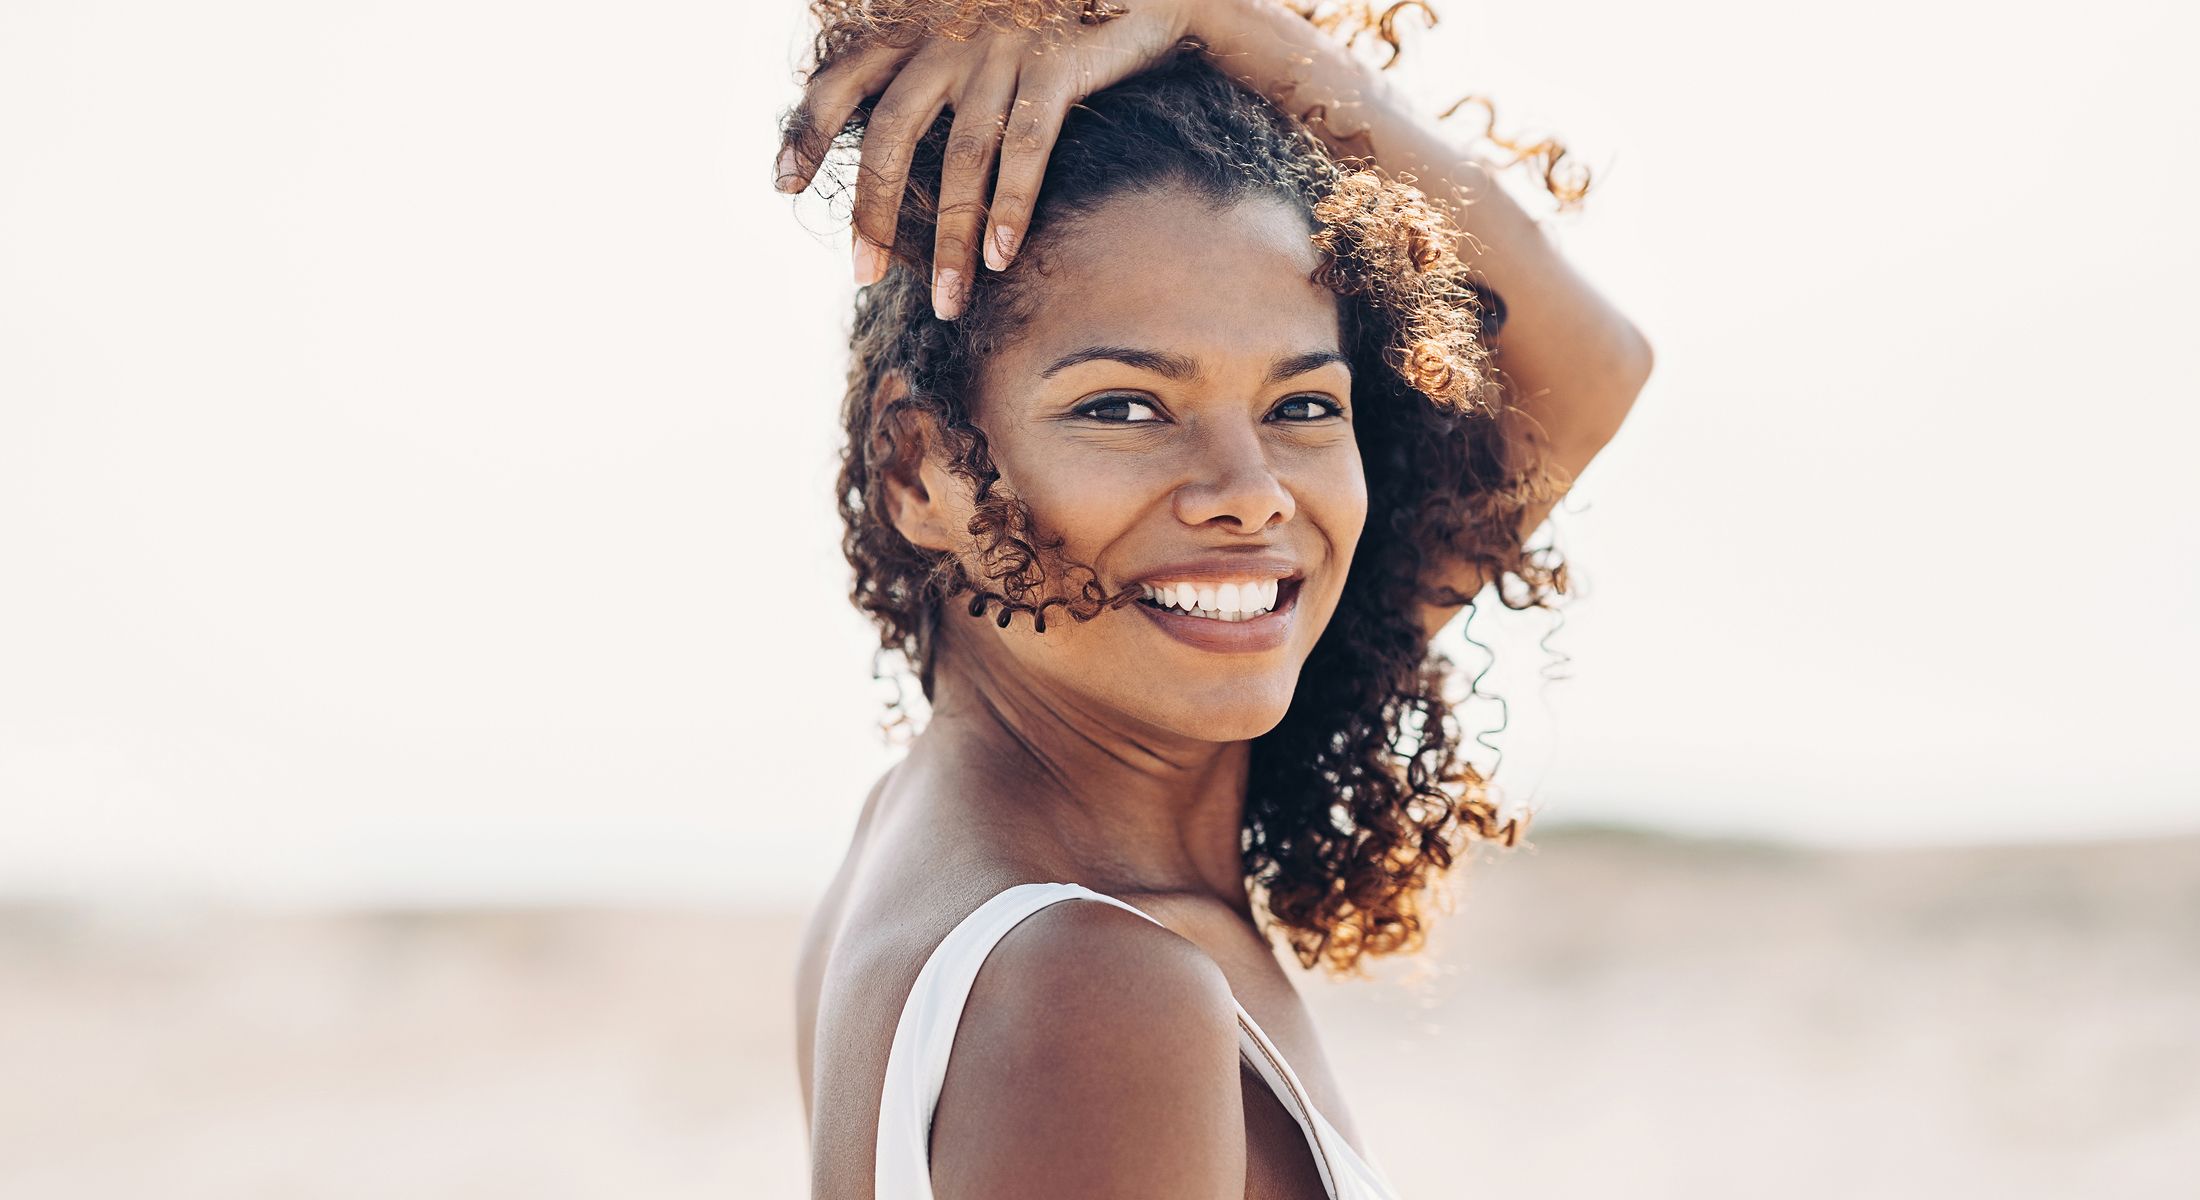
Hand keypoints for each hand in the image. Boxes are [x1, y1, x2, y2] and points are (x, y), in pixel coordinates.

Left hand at [772, 1, 1198, 318]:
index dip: (807, 129)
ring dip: (950, 238)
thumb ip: (929, 76)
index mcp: (920, 29)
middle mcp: (950, 36)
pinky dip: (1012, 205)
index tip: (782, 185)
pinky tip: (1001, 256)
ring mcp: (1003, 49)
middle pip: (892, 131)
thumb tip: (886, 155)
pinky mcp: (1057, 62)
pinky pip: (1029, 144)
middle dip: (872, 210)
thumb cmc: (1050, 25)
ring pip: (962, 156)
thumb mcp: (972, 36)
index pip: (843, 78)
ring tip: (947, 301)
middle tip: (863, 275)